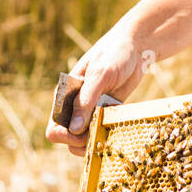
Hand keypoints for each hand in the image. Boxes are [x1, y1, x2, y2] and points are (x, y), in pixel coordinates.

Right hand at [44, 20, 148, 157]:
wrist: (137, 49)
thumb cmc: (114, 55)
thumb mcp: (100, 75)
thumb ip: (86, 101)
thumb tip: (74, 128)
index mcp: (65, 96)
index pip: (54, 129)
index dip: (66, 136)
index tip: (84, 131)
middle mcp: (75, 106)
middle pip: (68, 140)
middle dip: (82, 143)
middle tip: (100, 131)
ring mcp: (91, 111)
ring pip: (85, 140)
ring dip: (95, 141)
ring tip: (109, 129)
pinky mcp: (107, 113)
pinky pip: (102, 132)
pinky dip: (108, 135)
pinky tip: (118, 126)